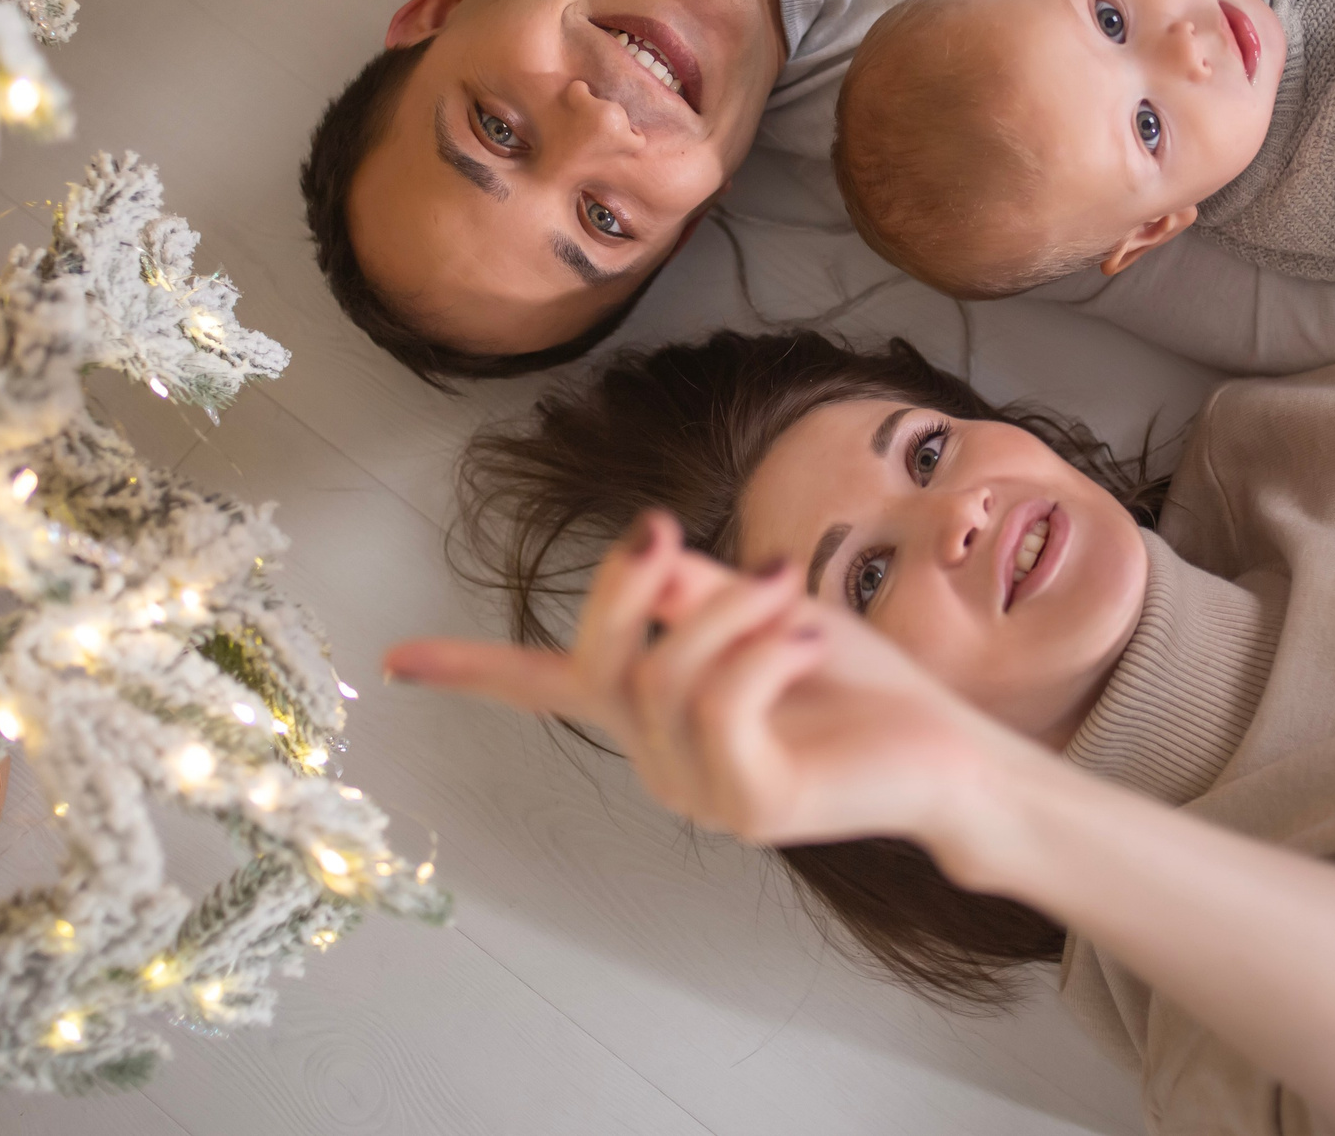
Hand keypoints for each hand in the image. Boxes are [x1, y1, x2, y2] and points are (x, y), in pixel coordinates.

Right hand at [383, 513, 1006, 848]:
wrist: (943, 749)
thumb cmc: (853, 681)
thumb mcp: (753, 606)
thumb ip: (687, 587)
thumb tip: (640, 552)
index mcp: (648, 711)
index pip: (543, 687)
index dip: (468, 669)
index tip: (390, 661)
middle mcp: (656, 758)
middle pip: (597, 657)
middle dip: (631, 584)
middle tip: (674, 528)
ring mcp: (696, 791)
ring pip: (664, 673)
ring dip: (730, 611)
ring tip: (793, 590)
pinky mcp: (747, 805)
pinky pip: (722, 704)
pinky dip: (761, 650)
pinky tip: (805, 634)